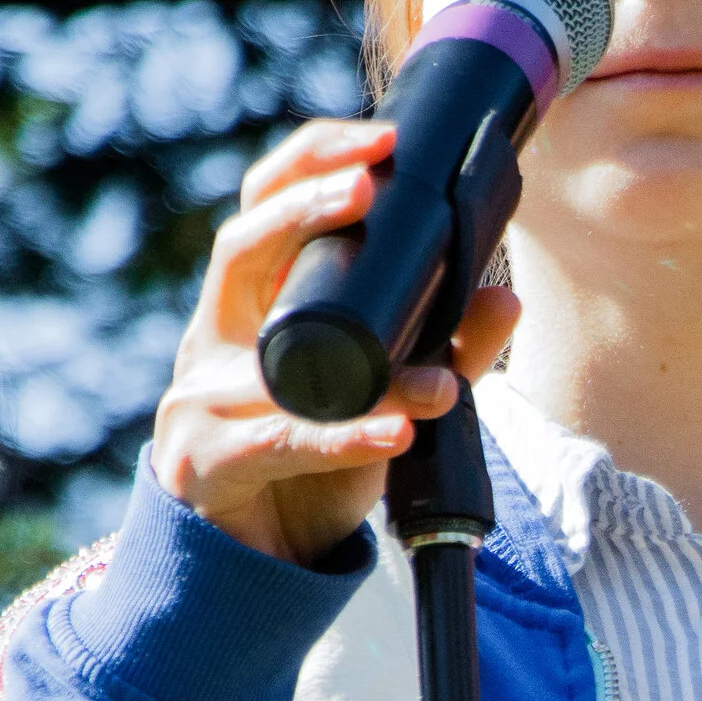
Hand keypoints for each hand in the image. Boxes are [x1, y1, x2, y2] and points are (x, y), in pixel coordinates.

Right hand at [152, 117, 522, 565]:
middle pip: (239, 246)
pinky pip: (280, 442)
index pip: (263, 204)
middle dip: (303, 207)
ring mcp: (197, 400)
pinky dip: (346, 437)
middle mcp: (212, 338)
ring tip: (424, 345)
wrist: (253, 563)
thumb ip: (443, 351)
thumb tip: (505, 298)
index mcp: (247, 304)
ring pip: (275, 358)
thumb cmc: (310, 464)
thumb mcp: (385, 397)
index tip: (381, 137)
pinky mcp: (204, 463)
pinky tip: (397, 429)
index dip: (312, 161)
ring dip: (360, 352)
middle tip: (368, 184)